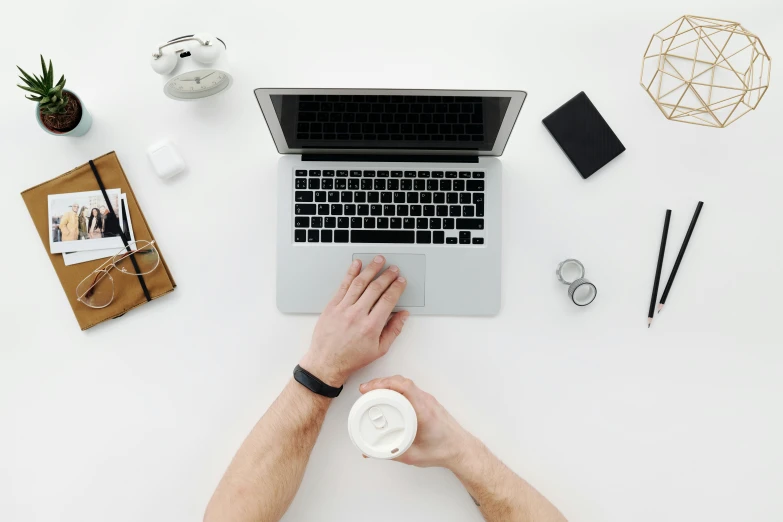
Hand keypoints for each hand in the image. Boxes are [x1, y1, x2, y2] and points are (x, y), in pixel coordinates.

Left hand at [299, 256, 408, 386]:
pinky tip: (356, 265)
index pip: (388, 299)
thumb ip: (393, 330)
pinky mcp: (332, 307)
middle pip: (376, 288)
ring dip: (371, 269)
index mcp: (371, 326)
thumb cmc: (352, 358)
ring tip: (378, 260)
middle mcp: (357, 315)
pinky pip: (343, 286)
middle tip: (393, 268)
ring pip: (360, 283)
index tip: (401, 281)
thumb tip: (403, 315)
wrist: (327, 363)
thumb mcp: (379, 350)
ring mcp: (343, 309)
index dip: (397, 287)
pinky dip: (350, 273)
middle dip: (387, 275)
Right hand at [359, 375, 472, 469]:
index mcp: (423, 411)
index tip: (370, 389)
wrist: (461, 449)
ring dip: (388, 384)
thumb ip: (389, 454)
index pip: (404, 387)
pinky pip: (409, 389)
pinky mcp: (428, 402)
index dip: (384, 384)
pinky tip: (388, 395)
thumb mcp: (412, 455)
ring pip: (405, 384)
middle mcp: (426, 402)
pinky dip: (396, 389)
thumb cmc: (443, 450)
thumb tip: (370, 452)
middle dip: (380, 383)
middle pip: (401, 382)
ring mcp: (428, 400)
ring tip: (373, 391)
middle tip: (365, 390)